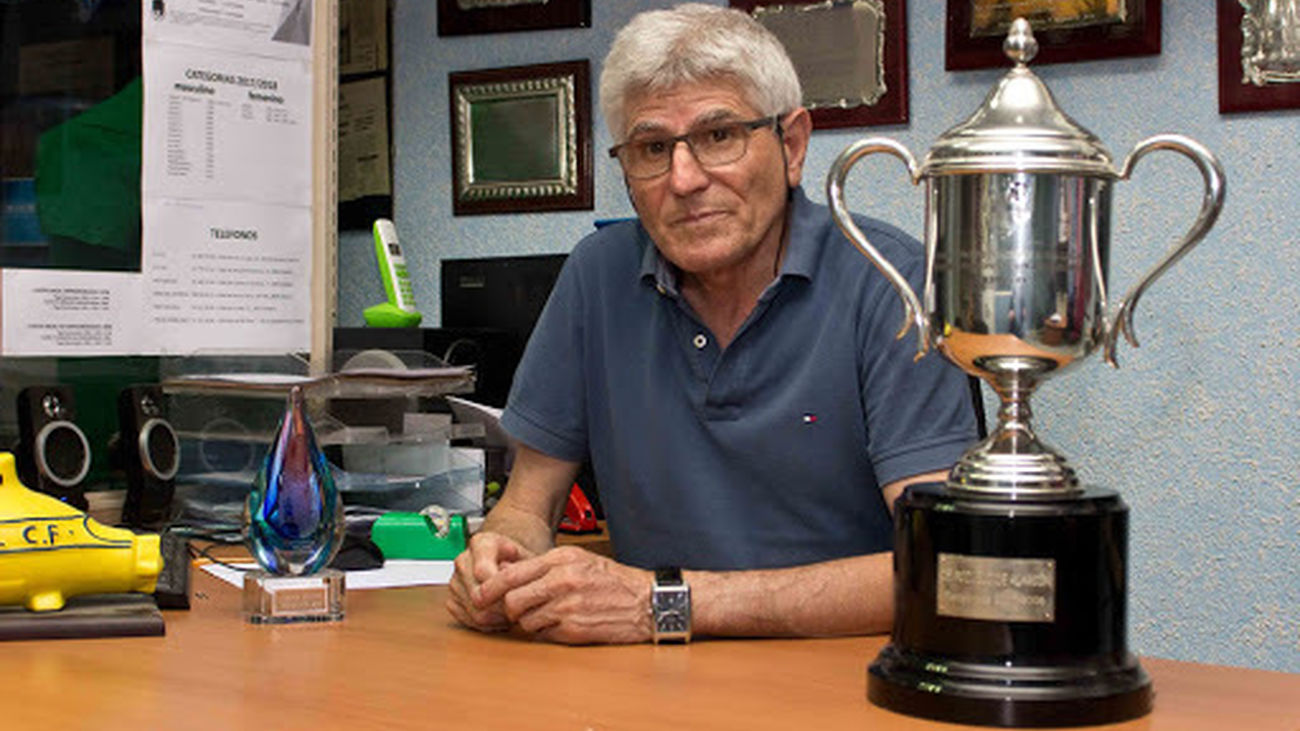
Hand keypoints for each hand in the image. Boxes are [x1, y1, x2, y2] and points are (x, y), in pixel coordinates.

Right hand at [446, 531, 534, 632]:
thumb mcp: (530, 557)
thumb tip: (509, 576)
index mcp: (481, 543)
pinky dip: (488, 624)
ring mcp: (455, 581)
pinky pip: (469, 621)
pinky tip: (501, 616)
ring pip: (475, 612)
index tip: (519, 593)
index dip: (503, 588)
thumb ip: (524, 566)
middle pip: (478, 596)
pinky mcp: (452, 600)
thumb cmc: (521, 560)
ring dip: (498, 618)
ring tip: (513, 612)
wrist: (510, 562)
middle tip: (520, 608)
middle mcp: (463, 561)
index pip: (483, 572)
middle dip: (503, 607)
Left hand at [477, 546, 653, 644]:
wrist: (648, 602)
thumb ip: (547, 566)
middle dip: (508, 609)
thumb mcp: (580, 561)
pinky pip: (543, 634)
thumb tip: (512, 576)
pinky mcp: (573, 629)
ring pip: (525, 620)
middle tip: (515, 611)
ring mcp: (567, 606)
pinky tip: (562, 624)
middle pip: (512, 599)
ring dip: (530, 621)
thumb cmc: (616, 582)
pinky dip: (546, 632)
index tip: (480, 595)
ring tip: (548, 616)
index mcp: (562, 559)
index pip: (512, 573)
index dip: (491, 587)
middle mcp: (562, 580)